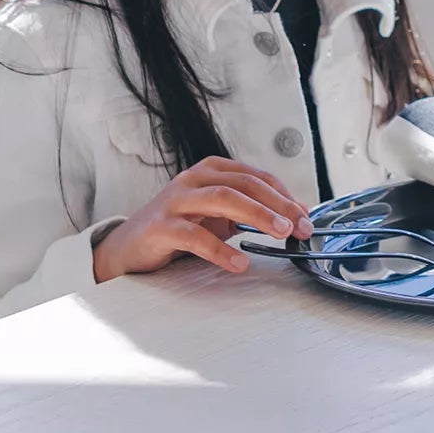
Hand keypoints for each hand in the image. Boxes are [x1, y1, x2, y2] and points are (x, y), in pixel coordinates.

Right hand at [92, 157, 314, 283]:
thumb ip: (249, 211)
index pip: (257, 177)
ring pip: (223, 199)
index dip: (285, 195)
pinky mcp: (160, 227)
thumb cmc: (178, 227)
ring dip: (257, 215)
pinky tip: (239, 261)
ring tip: (280, 233)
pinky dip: (221, 249)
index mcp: (212, 170)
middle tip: (300, 225)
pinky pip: (195, 236)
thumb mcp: (217, 215)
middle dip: (278, 204)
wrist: (127, 248)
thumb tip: (293, 217)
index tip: (306, 215)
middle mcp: (194, 179)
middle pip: (244, 185)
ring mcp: (175, 201)